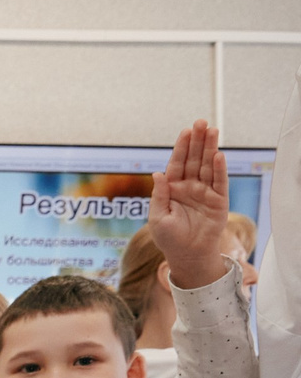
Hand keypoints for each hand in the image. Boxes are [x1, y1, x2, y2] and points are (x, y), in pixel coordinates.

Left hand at [147, 120, 230, 289]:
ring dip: (210, 149)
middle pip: (194, 159)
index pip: (177, 163)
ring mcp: (205, 192)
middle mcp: (189, 187)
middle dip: (197, 141)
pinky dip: (219, 169)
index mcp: (173, 188)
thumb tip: (158, 173)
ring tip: (213, 131)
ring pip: (208, 166)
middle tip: (201, 122)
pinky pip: (219, 182)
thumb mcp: (157, 217)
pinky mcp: (218, 201)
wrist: (187, 255)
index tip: (186, 131)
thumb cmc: (169, 238)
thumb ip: (159, 195)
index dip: (182, 148)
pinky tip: (219, 155)